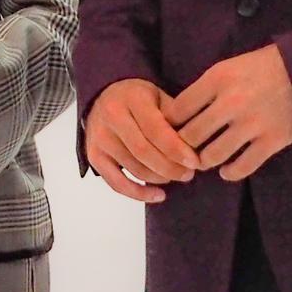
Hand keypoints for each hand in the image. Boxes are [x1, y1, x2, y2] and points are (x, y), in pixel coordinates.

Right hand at [84, 78, 200, 202]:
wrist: (104, 96)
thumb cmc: (138, 98)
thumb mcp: (159, 96)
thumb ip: (175, 116)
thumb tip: (198, 145)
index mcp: (131, 98)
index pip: (155, 129)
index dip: (176, 149)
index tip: (195, 162)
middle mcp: (111, 117)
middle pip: (144, 151)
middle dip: (170, 168)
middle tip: (189, 174)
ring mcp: (100, 138)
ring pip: (133, 168)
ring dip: (159, 179)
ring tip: (177, 177)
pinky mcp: (94, 155)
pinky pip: (116, 183)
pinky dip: (138, 194)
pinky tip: (158, 195)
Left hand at [164, 44, 291, 182]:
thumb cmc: (265, 66)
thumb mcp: (230, 66)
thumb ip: (207, 87)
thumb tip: (180, 113)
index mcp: (217, 78)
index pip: (178, 109)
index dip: (169, 123)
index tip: (168, 130)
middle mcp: (230, 102)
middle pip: (190, 136)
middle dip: (182, 146)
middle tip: (181, 152)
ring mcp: (252, 124)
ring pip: (212, 155)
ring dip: (204, 162)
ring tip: (203, 161)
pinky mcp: (272, 141)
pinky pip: (242, 167)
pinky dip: (230, 173)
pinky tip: (226, 170)